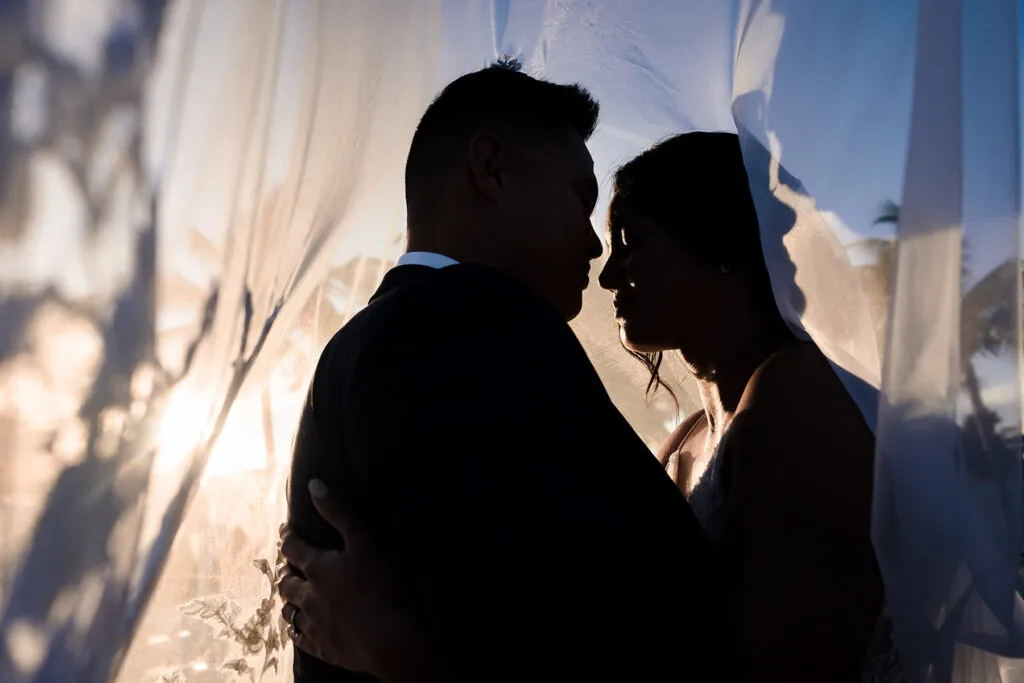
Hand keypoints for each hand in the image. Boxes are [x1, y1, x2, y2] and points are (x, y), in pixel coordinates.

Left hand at [278, 480, 438, 679]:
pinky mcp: (323, 647)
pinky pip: (300, 639)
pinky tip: (296, 630)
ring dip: (288, 601)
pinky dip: (296, 631)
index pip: (295, 548)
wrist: (390, 639)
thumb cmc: (382, 586)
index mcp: (320, 568)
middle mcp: (310, 595)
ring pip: (290, 611)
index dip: (288, 536)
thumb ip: (339, 512)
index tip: (284, 529)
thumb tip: (314, 485)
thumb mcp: (365, 540)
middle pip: (288, 583)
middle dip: (286, 572)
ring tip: (289, 597)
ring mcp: (315, 624)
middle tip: (286, 567)